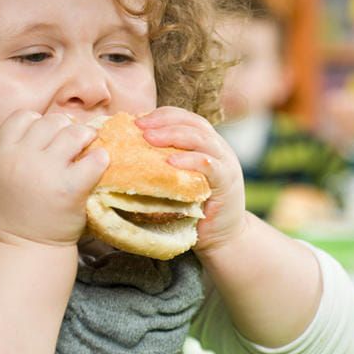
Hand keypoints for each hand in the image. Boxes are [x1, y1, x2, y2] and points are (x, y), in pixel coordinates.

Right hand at [0, 110, 108, 246]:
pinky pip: (94, 159)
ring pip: (74, 133)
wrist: (26, 248)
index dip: (39, 122)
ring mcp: (46, 172)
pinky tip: (99, 164)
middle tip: (74, 142)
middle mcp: (21, 159)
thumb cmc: (17, 212)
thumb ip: (17, 150)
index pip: (23, 116)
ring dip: (86, 136)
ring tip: (89, 146)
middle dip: (66, 128)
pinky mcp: (71, 188)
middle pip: (52, 121)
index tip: (48, 136)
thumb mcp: (1, 175)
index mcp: (1, 153)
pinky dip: (101, 158)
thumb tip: (52, 127)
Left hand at [135, 107, 246, 253]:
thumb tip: (126, 155)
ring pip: (201, 138)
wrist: (223, 238)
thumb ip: (163, 166)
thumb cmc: (194, 210)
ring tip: (149, 138)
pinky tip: (170, 161)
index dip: (162, 115)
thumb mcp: (178, 181)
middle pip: (192, 123)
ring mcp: (226, 163)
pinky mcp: (228, 182)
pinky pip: (209, 165)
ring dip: (173, 135)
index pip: (185, 118)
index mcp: (206, 144)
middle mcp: (218, 149)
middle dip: (164, 121)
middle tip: (139, 126)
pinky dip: (190, 160)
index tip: (137, 120)